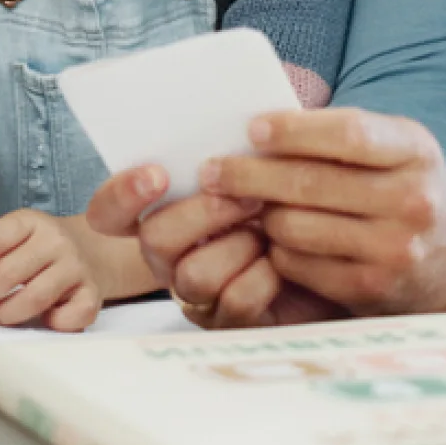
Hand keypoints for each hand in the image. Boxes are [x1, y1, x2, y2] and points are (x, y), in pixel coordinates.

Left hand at [0, 209, 102, 331]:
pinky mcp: (93, 294)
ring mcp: (77, 268)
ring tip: (0, 313)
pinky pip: (70, 317)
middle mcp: (56, 241)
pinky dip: (52, 324)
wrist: (92, 251)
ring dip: (8, 313)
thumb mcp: (9, 246)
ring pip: (36, 297)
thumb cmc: (37, 252)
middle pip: (9, 272)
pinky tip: (43, 319)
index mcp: (31, 222)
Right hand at [86, 165, 345, 328]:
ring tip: (268, 228)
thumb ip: (233, 149)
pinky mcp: (231, 323)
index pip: (111, 212)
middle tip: (245, 197)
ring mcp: (198, 294)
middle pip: (154, 240)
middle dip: (200, 214)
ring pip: (192, 274)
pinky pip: (235, 301)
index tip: (157, 174)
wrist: (335, 251)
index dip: (121, 195)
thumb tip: (236, 121)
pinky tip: (284, 262)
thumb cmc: (289, 199)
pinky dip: (264, 277)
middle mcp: (170, 256)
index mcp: (165, 213)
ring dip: (235, 246)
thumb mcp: (259, 165)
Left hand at [202, 108, 445, 315]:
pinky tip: (274, 242)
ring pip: (298, 226)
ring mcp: (397, 248)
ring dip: (263, 217)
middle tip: (212, 171)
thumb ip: (340, 134)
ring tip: (248, 208)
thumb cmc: (403, 190)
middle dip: (250, 176)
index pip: (348, 133)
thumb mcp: (393, 149)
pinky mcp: (375, 288)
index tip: (250, 129)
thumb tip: (259, 123)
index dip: (293, 131)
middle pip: (311, 182)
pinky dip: (278, 252)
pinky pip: (301, 264)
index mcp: (415, 150)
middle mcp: (413, 198)